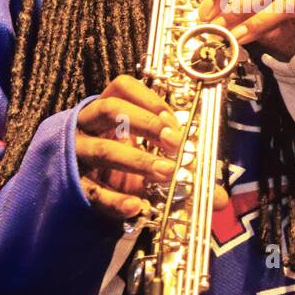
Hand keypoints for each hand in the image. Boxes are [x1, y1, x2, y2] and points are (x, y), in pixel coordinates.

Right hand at [76, 74, 228, 221]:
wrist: (76, 193)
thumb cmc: (117, 168)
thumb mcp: (146, 161)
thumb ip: (181, 171)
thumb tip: (220, 198)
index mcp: (107, 111)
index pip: (121, 87)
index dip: (148, 98)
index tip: (172, 119)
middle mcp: (88, 127)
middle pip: (110, 110)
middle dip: (145, 123)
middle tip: (175, 144)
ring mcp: (78, 155)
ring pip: (103, 149)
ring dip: (138, 160)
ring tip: (166, 173)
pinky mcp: (73, 186)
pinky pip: (93, 191)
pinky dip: (116, 200)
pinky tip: (136, 207)